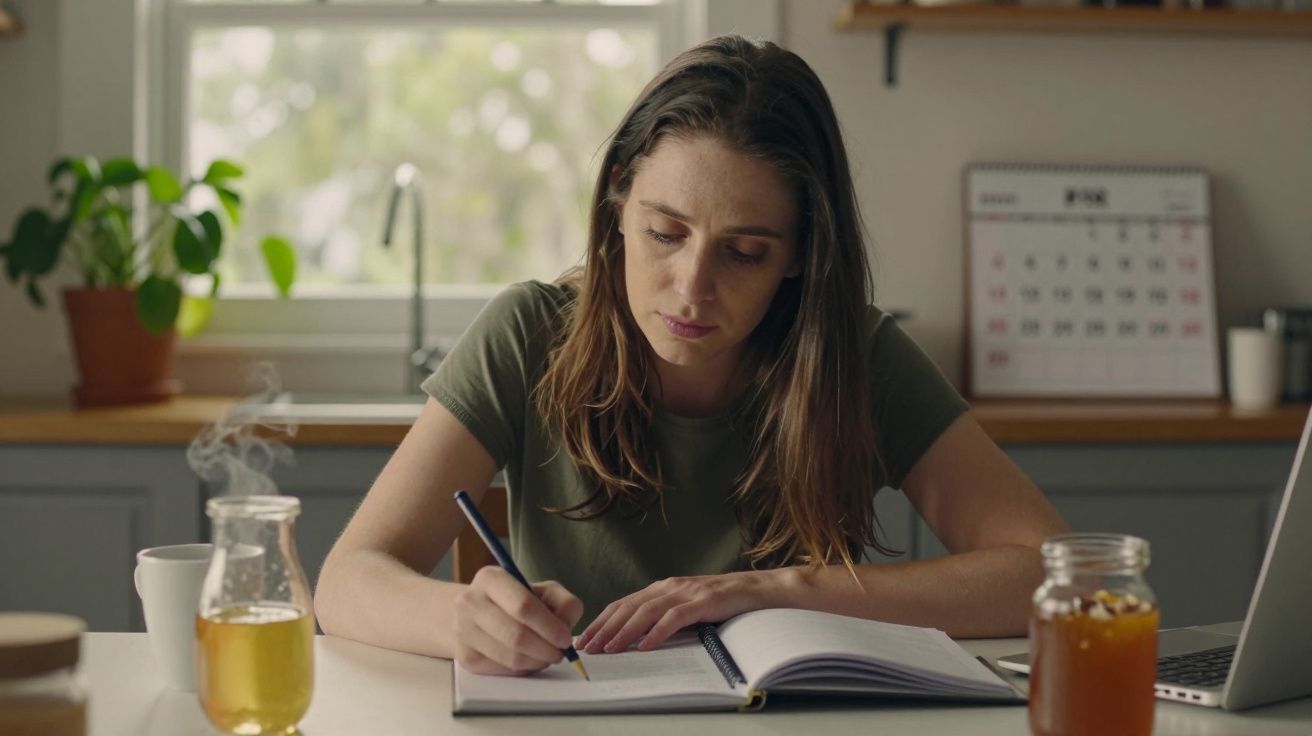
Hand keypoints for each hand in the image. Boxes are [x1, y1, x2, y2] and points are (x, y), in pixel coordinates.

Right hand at [453, 566, 583, 675]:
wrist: (471, 614)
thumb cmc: (514, 601)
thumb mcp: (542, 591)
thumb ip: (563, 603)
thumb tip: (565, 627)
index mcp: (490, 578)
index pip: (523, 606)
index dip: (549, 626)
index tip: (565, 639)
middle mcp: (470, 602)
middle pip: (516, 636)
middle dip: (546, 649)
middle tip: (560, 654)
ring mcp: (463, 631)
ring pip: (510, 657)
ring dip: (537, 662)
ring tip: (547, 656)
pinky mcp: (465, 657)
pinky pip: (503, 670)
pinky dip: (523, 669)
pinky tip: (528, 659)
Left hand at [577, 570, 785, 654]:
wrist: (758, 589)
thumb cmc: (722, 602)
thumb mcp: (686, 607)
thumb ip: (664, 616)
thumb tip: (635, 639)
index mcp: (663, 588)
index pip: (624, 604)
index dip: (602, 621)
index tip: (585, 638)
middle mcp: (670, 586)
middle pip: (629, 607)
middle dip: (605, 628)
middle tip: (587, 647)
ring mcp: (687, 592)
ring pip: (646, 611)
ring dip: (624, 632)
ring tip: (609, 649)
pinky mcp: (704, 601)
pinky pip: (675, 618)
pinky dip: (657, 632)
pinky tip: (645, 646)